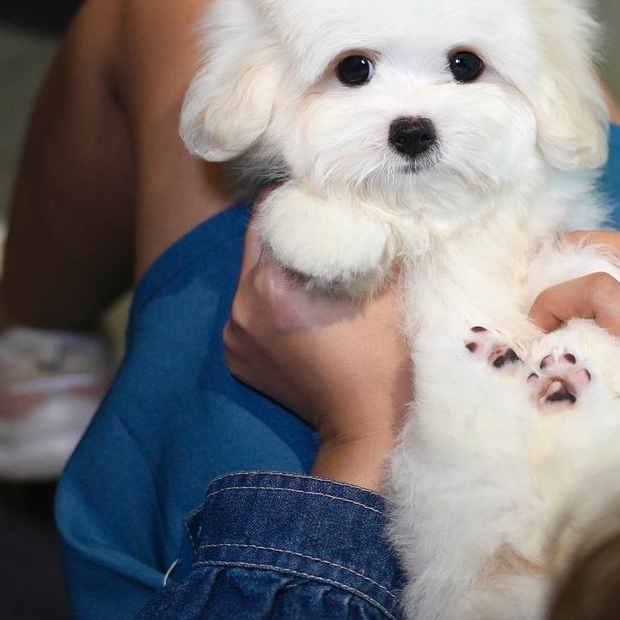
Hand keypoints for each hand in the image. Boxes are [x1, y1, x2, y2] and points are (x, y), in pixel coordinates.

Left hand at [223, 211, 411, 491]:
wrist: (368, 426)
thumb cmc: (383, 355)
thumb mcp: (385, 285)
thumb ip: (370, 235)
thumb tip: (370, 197)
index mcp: (269, 284)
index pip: (268, 214)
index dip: (294, 197)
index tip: (318, 192)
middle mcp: (240, 306)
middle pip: (256, 244)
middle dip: (286, 231)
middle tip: (319, 224)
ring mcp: (234, 336)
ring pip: (252, 278)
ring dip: (278, 268)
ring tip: (314, 269)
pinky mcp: (237, 358)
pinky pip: (250, 312)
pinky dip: (270, 304)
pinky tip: (301, 309)